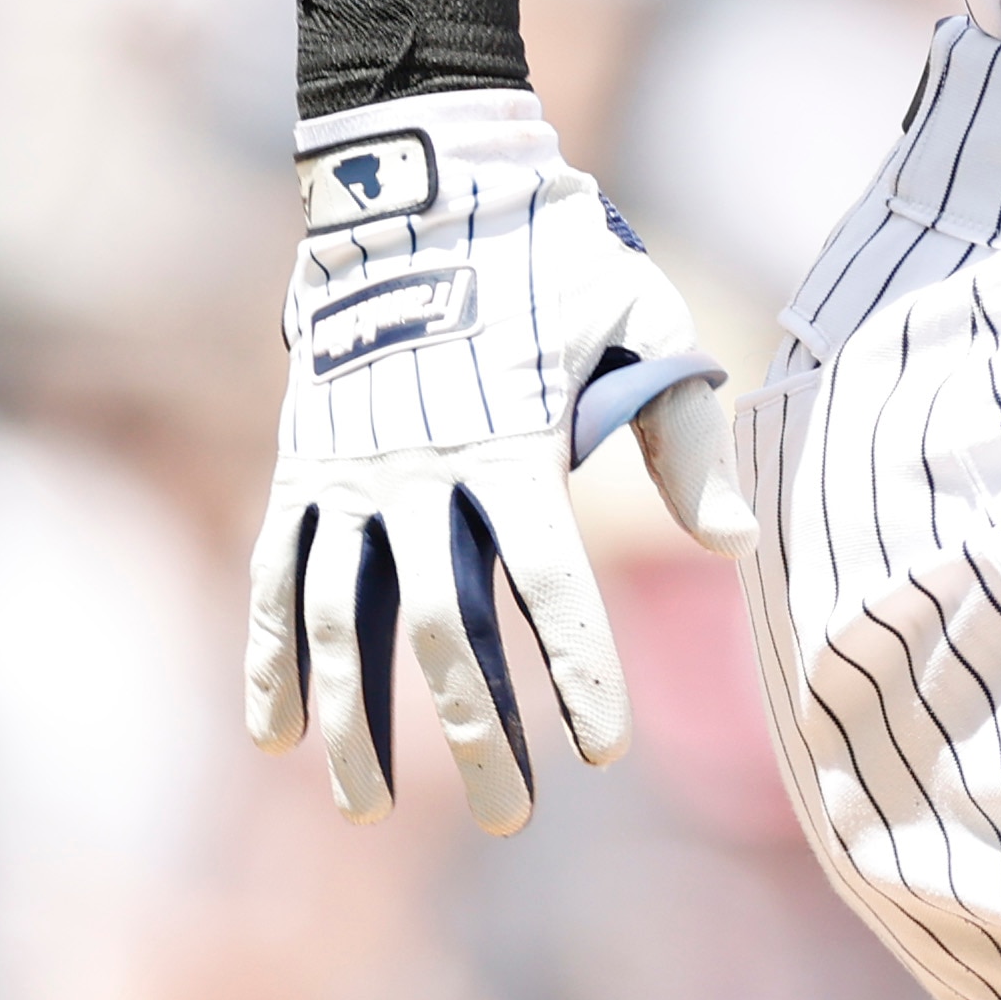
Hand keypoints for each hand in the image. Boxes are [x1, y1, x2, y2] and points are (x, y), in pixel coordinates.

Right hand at [243, 87, 755, 829]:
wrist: (421, 185)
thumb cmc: (548, 255)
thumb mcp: (640, 316)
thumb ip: (685, 431)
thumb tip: (732, 541)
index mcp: (512, 446)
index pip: (549, 588)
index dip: (576, 672)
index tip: (601, 750)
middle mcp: (420, 472)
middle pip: (440, 630)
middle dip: (473, 731)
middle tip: (507, 814)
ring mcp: (349, 473)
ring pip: (340, 623)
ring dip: (353, 723)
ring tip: (370, 809)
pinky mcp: (301, 464)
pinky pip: (274, 576)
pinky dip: (268, 656)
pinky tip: (270, 735)